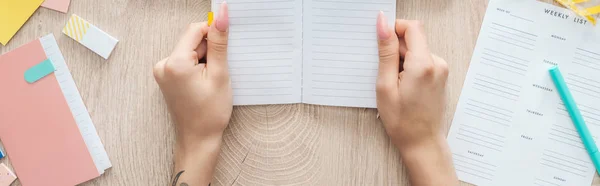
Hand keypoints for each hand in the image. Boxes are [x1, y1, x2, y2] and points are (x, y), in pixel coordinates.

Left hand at [153, 2, 229, 184]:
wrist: (198, 139)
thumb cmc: (209, 113)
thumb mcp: (219, 74)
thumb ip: (219, 42)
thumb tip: (221, 16)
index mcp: (174, 63)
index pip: (195, 30)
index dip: (214, 34)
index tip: (225, 47)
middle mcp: (163, 65)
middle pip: (192, 41)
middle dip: (209, 51)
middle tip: (218, 72)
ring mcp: (163, 72)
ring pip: (190, 51)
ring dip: (204, 60)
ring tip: (211, 81)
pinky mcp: (167, 78)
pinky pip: (185, 62)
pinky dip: (198, 67)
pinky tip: (204, 83)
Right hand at [375, 12, 456, 184]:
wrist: (422, 142)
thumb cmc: (402, 120)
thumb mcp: (385, 85)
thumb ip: (386, 52)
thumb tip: (383, 25)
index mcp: (423, 64)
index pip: (411, 27)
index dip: (394, 29)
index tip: (381, 42)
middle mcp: (437, 63)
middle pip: (413, 39)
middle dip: (395, 49)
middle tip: (384, 72)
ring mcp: (441, 69)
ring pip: (416, 50)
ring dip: (401, 60)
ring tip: (393, 83)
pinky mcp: (440, 75)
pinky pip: (421, 61)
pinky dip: (409, 67)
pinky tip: (402, 86)